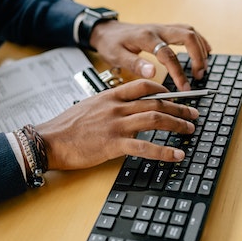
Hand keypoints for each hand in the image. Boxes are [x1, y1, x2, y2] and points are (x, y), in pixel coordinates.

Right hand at [35, 79, 198, 169]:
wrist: (48, 140)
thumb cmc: (65, 127)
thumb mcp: (88, 108)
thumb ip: (107, 107)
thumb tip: (122, 112)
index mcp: (109, 96)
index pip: (143, 86)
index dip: (163, 89)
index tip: (174, 96)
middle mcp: (116, 107)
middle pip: (155, 101)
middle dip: (179, 107)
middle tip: (193, 113)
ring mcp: (116, 125)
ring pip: (155, 118)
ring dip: (177, 123)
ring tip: (190, 129)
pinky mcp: (113, 144)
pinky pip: (145, 146)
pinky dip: (164, 151)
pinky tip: (177, 155)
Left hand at [89, 21, 211, 90]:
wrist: (107, 31)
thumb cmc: (111, 44)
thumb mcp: (117, 56)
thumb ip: (135, 64)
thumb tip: (152, 73)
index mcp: (146, 38)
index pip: (168, 55)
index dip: (178, 72)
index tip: (185, 88)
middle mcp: (158, 30)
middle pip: (187, 36)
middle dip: (197, 57)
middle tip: (199, 76)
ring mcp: (163, 28)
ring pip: (189, 32)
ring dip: (200, 48)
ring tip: (203, 68)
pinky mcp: (165, 29)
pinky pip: (187, 30)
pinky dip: (198, 40)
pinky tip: (205, 50)